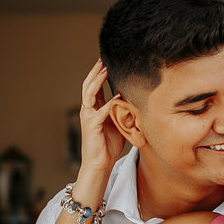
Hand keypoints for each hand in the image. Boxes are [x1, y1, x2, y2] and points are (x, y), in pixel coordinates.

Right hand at [78, 59, 124, 175]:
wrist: (100, 163)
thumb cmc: (109, 145)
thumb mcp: (117, 123)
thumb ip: (122, 111)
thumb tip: (135, 101)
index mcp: (94, 109)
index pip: (94, 87)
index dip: (98, 74)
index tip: (105, 62)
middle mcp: (88, 111)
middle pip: (88, 86)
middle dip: (95, 72)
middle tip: (102, 60)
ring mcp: (88, 118)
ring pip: (89, 95)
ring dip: (97, 82)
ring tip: (105, 71)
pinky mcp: (91, 127)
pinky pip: (99, 113)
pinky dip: (108, 104)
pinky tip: (117, 96)